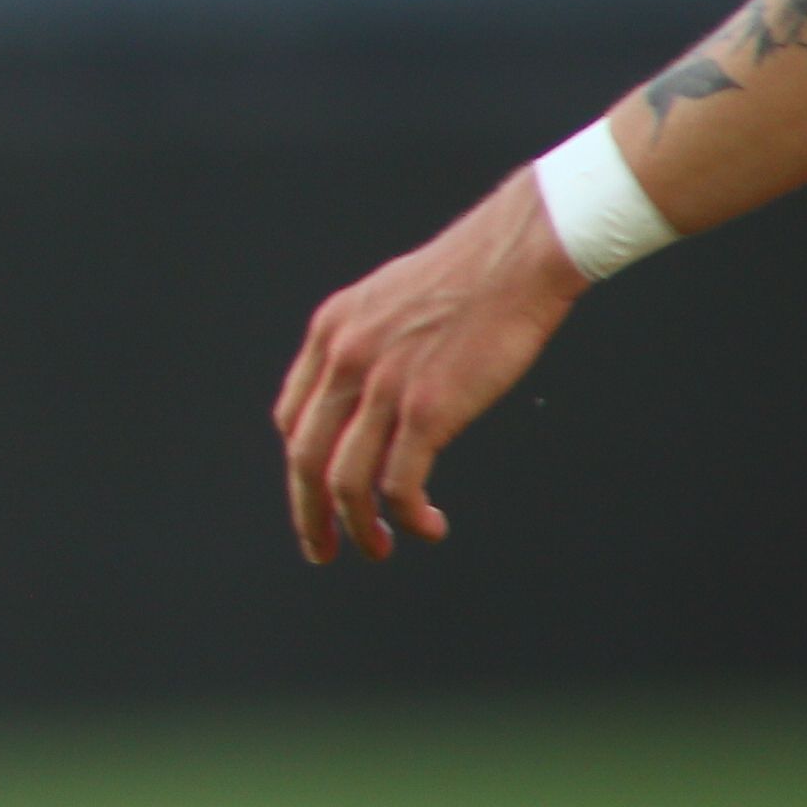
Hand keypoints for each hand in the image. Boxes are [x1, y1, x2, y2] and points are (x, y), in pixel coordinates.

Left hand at [274, 171, 583, 561]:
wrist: (514, 257)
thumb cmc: (466, 280)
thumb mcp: (387, 303)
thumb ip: (366, 347)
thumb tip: (367, 394)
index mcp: (329, 333)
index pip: (292, 417)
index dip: (301, 466)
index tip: (313, 498)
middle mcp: (343, 359)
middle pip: (304, 456)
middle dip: (309, 512)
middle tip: (323, 549)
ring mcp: (381, 385)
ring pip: (344, 480)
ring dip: (356, 527)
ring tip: (378, 548)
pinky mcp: (426, 408)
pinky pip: (398, 483)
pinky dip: (406, 515)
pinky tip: (426, 525)